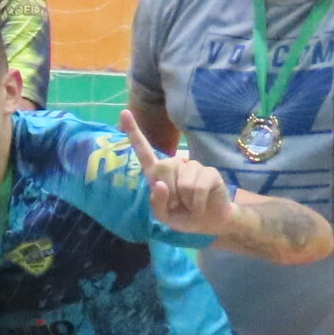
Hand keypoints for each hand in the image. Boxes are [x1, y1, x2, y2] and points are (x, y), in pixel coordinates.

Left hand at [118, 111, 232, 235]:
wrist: (209, 222)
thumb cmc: (182, 215)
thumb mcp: (164, 215)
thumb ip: (157, 203)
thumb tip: (160, 185)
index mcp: (158, 172)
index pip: (143, 150)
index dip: (134, 133)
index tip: (124, 113)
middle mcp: (175, 164)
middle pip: (163, 167)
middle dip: (169, 192)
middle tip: (177, 204)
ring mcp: (193, 165)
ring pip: (182, 181)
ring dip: (185, 200)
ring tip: (190, 203)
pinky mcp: (210, 172)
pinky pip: (198, 187)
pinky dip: (197, 202)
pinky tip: (201, 204)